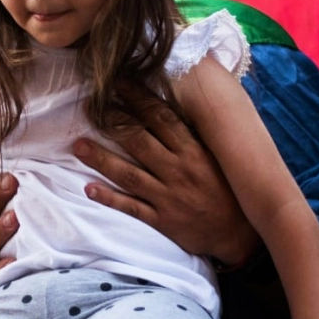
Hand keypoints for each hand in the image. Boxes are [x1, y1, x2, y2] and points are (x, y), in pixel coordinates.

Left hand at [74, 78, 259, 266]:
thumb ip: (194, 135)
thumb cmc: (228, 190)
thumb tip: (176, 104)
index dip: (138, 99)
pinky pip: (132, 208)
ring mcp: (169, 196)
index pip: (161, 119)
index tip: (118, 83)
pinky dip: (110, 198)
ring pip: (129, 174)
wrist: (240, 236)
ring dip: (102, 160)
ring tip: (78, 146)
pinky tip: (89, 189)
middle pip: (140, 142)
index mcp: (194, 151)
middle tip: (89, 106)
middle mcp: (179, 171)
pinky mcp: (163, 220)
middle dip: (112, 122)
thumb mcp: (218, 157)